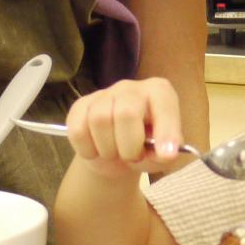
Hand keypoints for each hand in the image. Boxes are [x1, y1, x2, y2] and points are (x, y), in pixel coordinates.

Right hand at [64, 77, 188, 180]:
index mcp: (159, 93)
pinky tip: (96, 150)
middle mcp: (131, 88)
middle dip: (129, 145)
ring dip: (107, 149)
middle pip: (126, 113)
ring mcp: (104, 94)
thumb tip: (166, 154)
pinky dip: (87, 149)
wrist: (116, 153)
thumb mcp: (162, 155)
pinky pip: (78, 129)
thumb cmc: (146, 148)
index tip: (166, 155)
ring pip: (99, 120)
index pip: (163, 105)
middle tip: (132, 156)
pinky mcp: (80, 105)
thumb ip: (167, 155)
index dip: (165, 130)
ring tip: (114, 154)